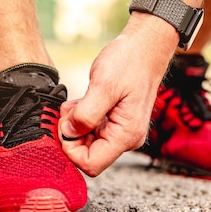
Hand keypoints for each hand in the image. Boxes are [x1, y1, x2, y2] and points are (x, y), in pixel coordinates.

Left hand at [59, 14, 177, 175]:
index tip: (65, 125)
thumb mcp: (104, 86)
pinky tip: (80, 103)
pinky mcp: (115, 122)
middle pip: (88, 155)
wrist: (145, 47)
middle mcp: (125, 139)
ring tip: (75, 104)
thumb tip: (68, 132)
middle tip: (68, 111)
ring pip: (87, 143)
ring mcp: (121, 131)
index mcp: (126, 135)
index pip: (91, 164)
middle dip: (71, 136)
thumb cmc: (130, 62)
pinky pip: (91, 130)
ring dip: (75, 126)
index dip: (71, 149)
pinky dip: (80, 119)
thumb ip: (85, 114)